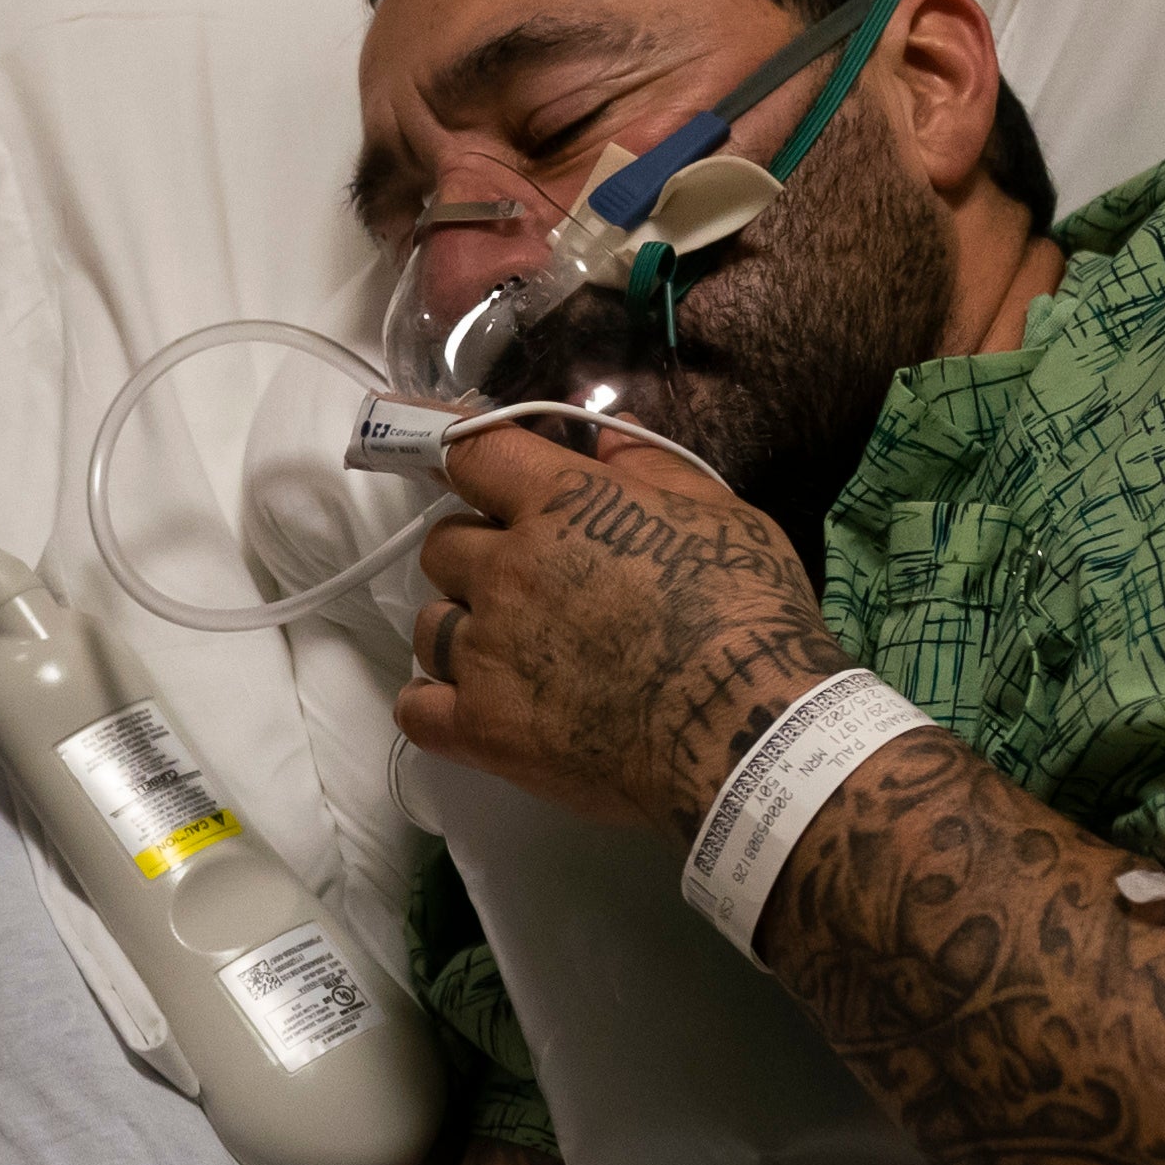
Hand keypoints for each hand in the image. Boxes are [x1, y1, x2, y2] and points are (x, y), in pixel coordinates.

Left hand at [393, 422, 848, 839]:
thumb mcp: (722, 518)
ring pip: (428, 625)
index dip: (467, 458)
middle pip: (442, 545)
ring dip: (461, 632)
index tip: (472, 471)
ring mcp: (487, 651)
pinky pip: (415, 708)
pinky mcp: (482, 727)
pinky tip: (474, 706)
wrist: (749, 732)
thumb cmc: (749, 616)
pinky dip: (433, 705)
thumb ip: (654, 468)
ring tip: (513, 655)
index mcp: (562, 505)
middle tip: (528, 584)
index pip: (472, 454)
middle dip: (477, 556)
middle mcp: (508, 569)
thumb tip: (609, 433)